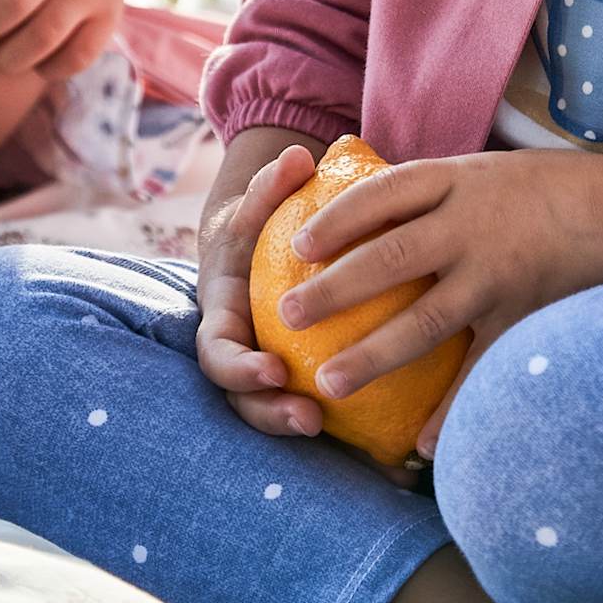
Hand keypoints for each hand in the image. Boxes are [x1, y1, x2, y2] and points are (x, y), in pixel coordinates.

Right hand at [195, 137, 422, 492]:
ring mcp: (268, 371)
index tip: (272, 370)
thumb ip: (273, 185)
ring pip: (276, 411)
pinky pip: (314, 404)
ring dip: (301, 425)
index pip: (218, 354)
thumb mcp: (259, 203)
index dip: (239, 368)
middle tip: (311, 418)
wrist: (258, 244)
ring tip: (339, 431)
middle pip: (245, 398)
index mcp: (224, 316)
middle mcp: (242, 352)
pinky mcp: (300, 378)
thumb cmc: (260, 221)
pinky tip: (384, 444)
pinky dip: (343, 428)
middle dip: (271, 413)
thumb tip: (297, 159)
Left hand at [275, 148, 602, 461]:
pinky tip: (422, 442)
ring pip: (426, 320)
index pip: (384, 192)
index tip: (297, 242)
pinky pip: (482, 368)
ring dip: (374, 354)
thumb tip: (367, 199)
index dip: (337, 217)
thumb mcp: (489, 171)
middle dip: (334, 289)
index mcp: (461, 179)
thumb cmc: (553, 189)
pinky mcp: (528, 315)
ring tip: (331, 381)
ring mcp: (501, 273)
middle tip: (287, 314)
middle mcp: (475, 224)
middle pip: (389, 257)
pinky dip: (454, 408)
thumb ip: (438, 190)